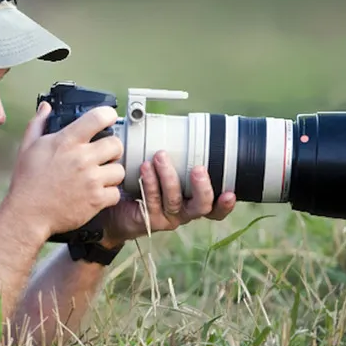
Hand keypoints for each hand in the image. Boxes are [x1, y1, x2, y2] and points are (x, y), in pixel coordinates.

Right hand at [4, 101, 125, 242]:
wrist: (28, 214)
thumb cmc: (27, 182)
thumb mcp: (28, 147)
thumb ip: (38, 124)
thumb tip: (46, 108)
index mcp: (66, 142)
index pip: (98, 118)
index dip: (108, 115)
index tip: (109, 118)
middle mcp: (82, 158)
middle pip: (116, 144)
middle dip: (112, 148)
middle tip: (104, 154)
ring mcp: (91, 180)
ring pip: (119, 170)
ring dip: (112, 172)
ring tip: (100, 176)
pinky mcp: (96, 200)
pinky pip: (116, 192)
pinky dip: (109, 194)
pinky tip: (97, 192)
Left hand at [96, 150, 235, 246]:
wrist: (115, 209)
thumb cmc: (142, 185)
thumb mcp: (162, 172)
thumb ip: (174, 157)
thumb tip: (176, 125)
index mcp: (192, 201)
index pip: (215, 207)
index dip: (225, 204)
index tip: (230, 192)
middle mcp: (183, 212)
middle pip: (202, 207)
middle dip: (202, 187)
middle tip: (198, 168)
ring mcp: (166, 217)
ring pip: (174, 200)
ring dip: (169, 176)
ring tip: (159, 156)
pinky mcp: (148, 219)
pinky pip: (152, 200)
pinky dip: (149, 182)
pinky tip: (144, 168)